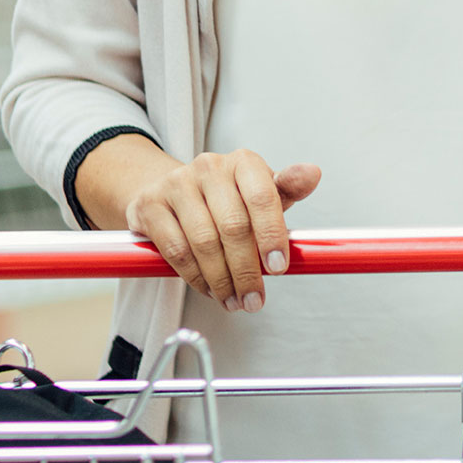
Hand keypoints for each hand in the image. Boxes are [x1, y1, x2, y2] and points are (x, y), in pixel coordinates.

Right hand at [125, 149, 322, 311]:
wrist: (171, 191)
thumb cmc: (227, 197)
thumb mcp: (262, 192)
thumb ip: (288, 189)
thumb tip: (313, 174)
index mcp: (243, 162)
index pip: (262, 197)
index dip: (272, 235)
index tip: (278, 268)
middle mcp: (209, 167)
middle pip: (233, 226)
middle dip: (247, 271)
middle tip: (255, 299)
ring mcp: (176, 184)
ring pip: (204, 242)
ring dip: (222, 280)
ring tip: (234, 301)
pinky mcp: (150, 206)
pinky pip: (176, 250)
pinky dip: (195, 277)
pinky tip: (209, 289)